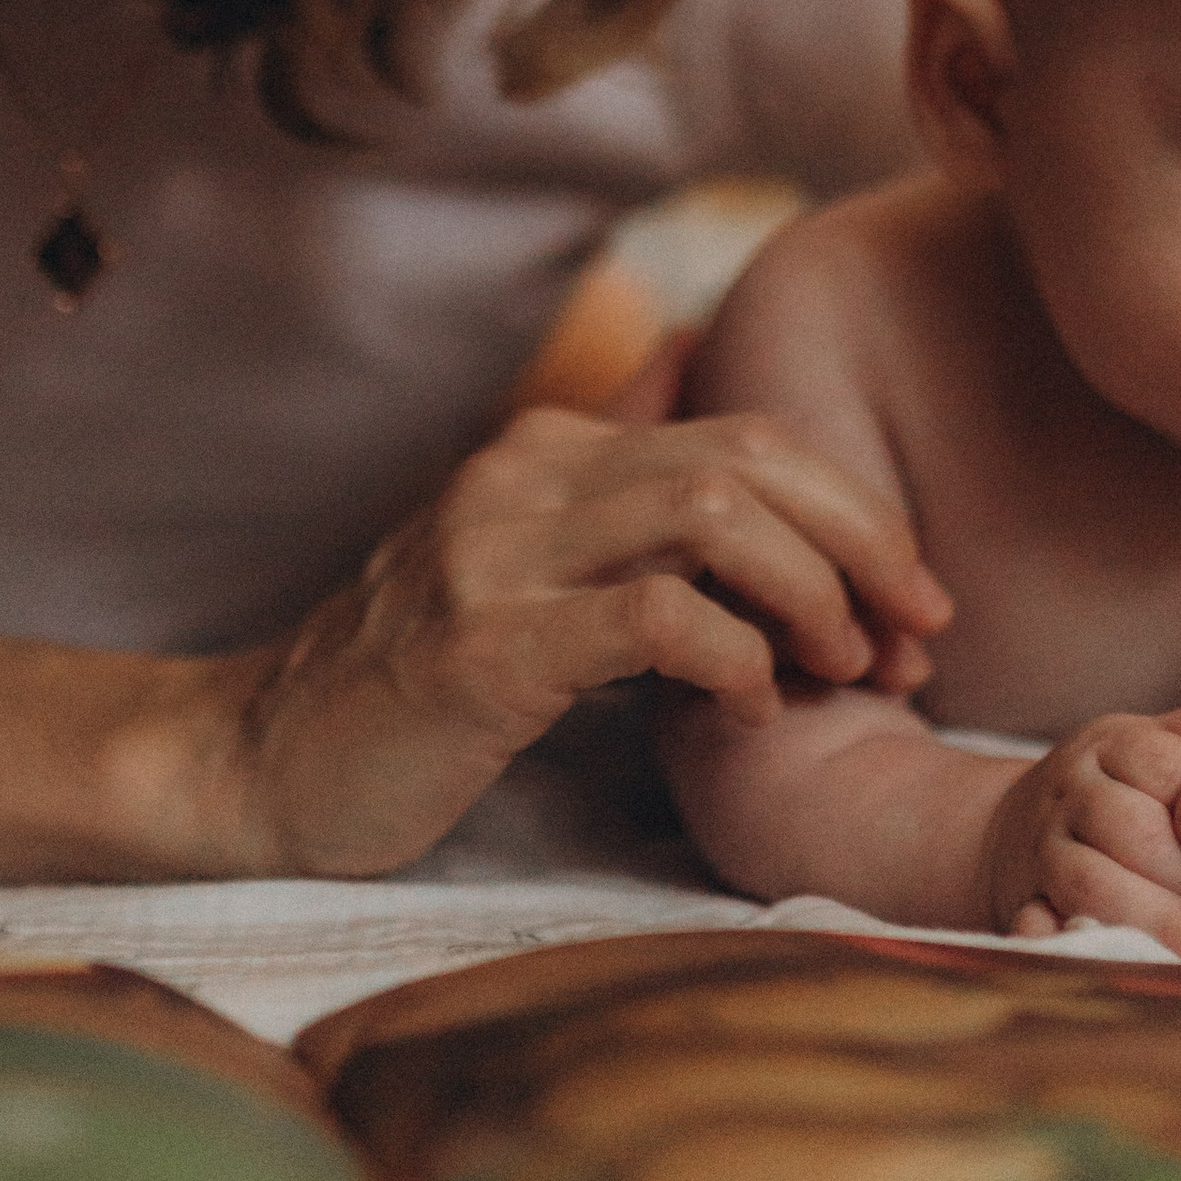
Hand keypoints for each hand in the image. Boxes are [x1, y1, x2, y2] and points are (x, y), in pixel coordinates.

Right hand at [223, 402, 952, 879]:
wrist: (261, 765)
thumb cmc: (415, 693)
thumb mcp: (528, 576)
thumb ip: (623, 511)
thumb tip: (721, 415)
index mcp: (548, 453)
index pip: (745, 436)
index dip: (854, 510)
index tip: (915, 602)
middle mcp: (524, 479)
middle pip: (746, 458)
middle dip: (862, 542)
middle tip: (919, 638)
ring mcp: (496, 555)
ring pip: (710, 515)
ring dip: (812, 594)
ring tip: (848, 671)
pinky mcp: (483, 647)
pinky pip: (651, 618)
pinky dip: (733, 656)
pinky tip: (755, 708)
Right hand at [983, 697, 1180, 957]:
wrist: (1013, 833)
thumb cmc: (1118, 790)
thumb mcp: (1161, 744)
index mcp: (1111, 746)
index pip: (1164, 769)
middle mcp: (1071, 791)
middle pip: (1130, 828)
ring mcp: (1042, 847)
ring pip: (1090, 881)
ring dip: (1154, 919)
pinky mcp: (1021, 900)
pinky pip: (1039, 927)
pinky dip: (1080, 948)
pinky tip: (1131, 967)